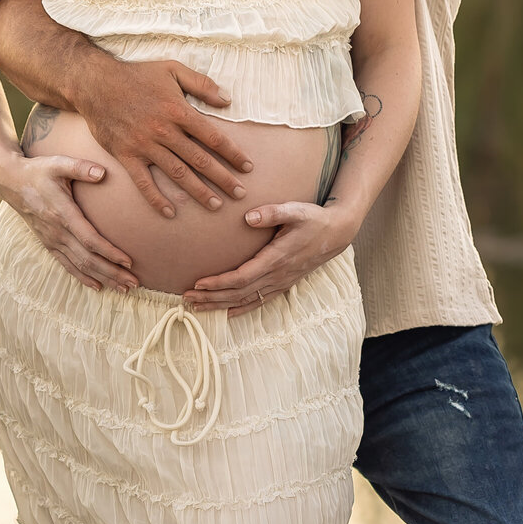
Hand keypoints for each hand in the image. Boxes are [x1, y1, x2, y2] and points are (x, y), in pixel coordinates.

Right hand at [0, 153, 137, 291]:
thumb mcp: (58, 163)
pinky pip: (67, 265)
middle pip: (87, 259)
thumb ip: (80, 167)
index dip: (109, 253)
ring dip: (103, 278)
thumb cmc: (38, 171)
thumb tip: (102, 172)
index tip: (128, 262)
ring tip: (124, 288)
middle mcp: (57, 232)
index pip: (89, 240)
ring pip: (79, 266)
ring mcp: (51, 240)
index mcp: (62, 213)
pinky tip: (98, 286)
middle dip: (112, 272)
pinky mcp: (48, 244)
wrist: (11, 182)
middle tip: (134, 283)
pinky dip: (83, 278)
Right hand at [72, 59, 251, 213]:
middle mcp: (164, 131)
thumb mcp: (172, 69)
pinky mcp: (126, 155)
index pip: (213, 137)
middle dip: (223, 178)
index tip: (248, 167)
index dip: (233, 154)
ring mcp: (145, 145)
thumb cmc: (136, 75)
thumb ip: (202, 84)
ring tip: (215, 205)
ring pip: (178, 174)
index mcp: (179, 111)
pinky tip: (170, 212)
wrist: (95, 83)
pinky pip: (143, 183)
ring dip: (198, 192)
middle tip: (240, 194)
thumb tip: (227, 100)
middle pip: (200, 160)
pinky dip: (156, 199)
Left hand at [183, 201, 354, 310]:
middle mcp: (277, 275)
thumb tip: (248, 217)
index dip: (219, 283)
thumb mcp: (296, 210)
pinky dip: (241, 309)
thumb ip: (272, 212)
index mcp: (276, 258)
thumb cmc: (313, 219)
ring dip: (220, 305)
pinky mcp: (284, 284)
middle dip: (211, 298)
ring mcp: (281, 282)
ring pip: (246, 300)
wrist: (336, 234)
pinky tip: (226, 313)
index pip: (242, 277)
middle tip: (186, 298)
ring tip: (196, 307)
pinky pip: (259, 302)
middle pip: (238, 293)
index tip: (198, 283)